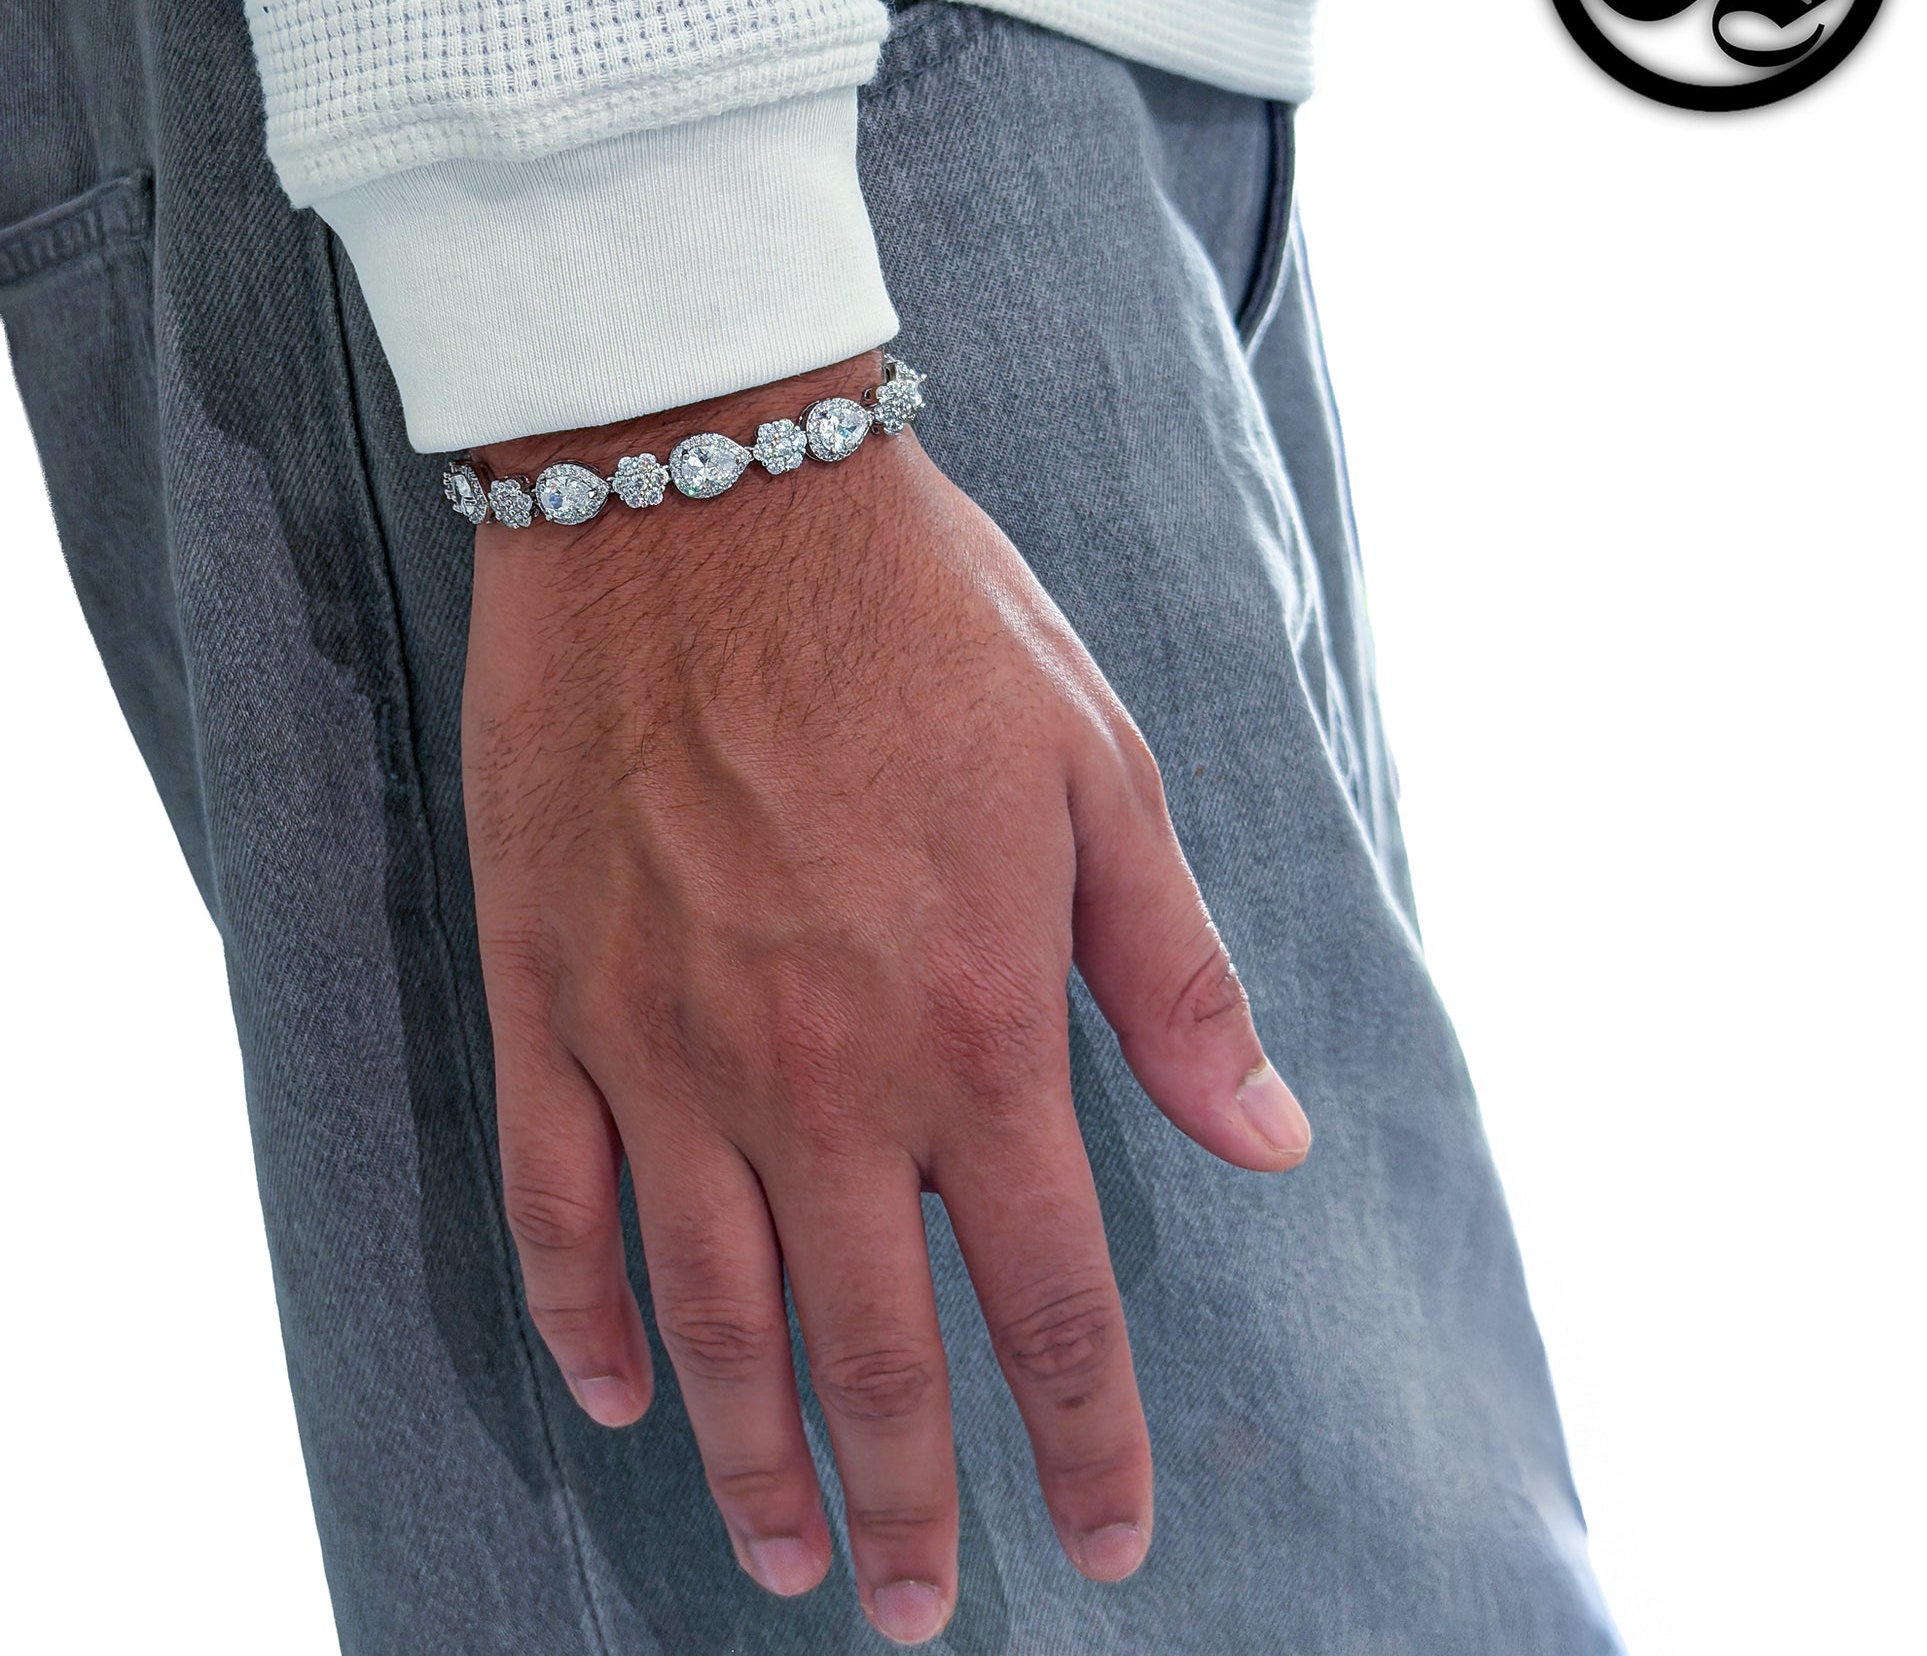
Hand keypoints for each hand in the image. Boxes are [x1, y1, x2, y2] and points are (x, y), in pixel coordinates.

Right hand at [461, 350, 1311, 1644]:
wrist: (709, 493)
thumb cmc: (922, 619)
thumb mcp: (1096, 772)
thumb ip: (1170, 975)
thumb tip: (1266, 1138)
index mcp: (974, 1019)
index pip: (1049, 1296)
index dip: (1082, 1440)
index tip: (1101, 1541)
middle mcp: (817, 1070)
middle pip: (871, 1351)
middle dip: (910, 1502)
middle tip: (921, 1609)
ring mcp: (664, 1043)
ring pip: (710, 1314)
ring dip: (751, 1461)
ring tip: (783, 1560)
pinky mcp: (550, 993)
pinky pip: (555, 1203)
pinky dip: (585, 1317)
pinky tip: (625, 1392)